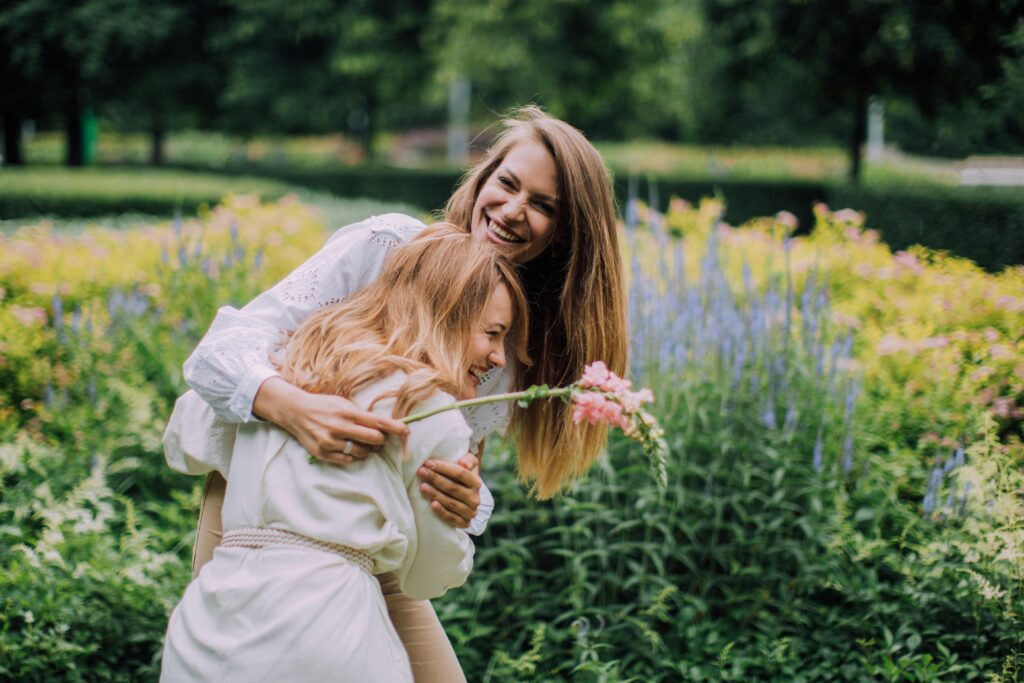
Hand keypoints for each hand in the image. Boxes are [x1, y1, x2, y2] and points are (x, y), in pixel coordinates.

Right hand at [254, 377, 408, 465]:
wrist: (296, 412)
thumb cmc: (324, 406)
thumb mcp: (343, 404)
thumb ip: (362, 415)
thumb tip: (383, 426)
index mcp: (347, 412)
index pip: (378, 422)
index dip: (395, 428)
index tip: (407, 431)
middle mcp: (339, 427)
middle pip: (373, 439)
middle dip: (381, 440)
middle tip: (381, 439)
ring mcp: (330, 442)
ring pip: (361, 452)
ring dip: (368, 450)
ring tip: (365, 444)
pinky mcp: (323, 453)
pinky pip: (348, 460)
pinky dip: (354, 456)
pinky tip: (352, 449)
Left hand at [417, 454, 481, 528]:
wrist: (464, 499)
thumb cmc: (461, 478)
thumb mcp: (468, 465)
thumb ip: (468, 459)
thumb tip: (463, 462)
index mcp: (476, 482)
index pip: (460, 473)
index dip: (444, 467)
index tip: (428, 463)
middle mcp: (475, 498)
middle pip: (453, 488)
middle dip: (435, 478)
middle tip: (421, 472)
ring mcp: (470, 512)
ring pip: (451, 503)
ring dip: (435, 494)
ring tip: (422, 486)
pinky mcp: (464, 523)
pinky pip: (451, 518)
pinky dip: (441, 512)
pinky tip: (432, 504)